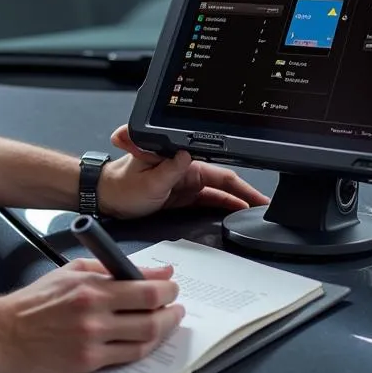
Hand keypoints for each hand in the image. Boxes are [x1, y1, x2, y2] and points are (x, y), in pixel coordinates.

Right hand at [0, 259, 182, 372]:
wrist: (4, 333)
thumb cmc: (34, 301)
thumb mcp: (70, 272)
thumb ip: (108, 268)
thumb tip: (147, 269)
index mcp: (90, 286)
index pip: (144, 286)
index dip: (167, 287)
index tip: (172, 284)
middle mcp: (95, 312)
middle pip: (151, 313)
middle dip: (172, 308)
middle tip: (176, 305)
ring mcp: (93, 339)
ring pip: (145, 337)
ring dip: (164, 329)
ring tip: (168, 322)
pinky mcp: (88, 362)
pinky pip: (128, 356)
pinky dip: (144, 348)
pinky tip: (146, 340)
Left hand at [98, 125, 269, 220]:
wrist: (106, 195)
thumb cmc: (121, 183)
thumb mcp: (146, 179)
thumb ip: (168, 169)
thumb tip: (186, 156)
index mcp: (181, 160)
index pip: (219, 170)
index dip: (241, 184)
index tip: (256, 196)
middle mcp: (186, 168)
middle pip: (224, 182)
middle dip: (245, 195)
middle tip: (264, 209)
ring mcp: (184, 182)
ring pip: (218, 193)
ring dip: (235, 203)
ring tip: (255, 215)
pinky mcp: (180, 195)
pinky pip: (206, 201)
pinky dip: (221, 208)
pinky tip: (233, 216)